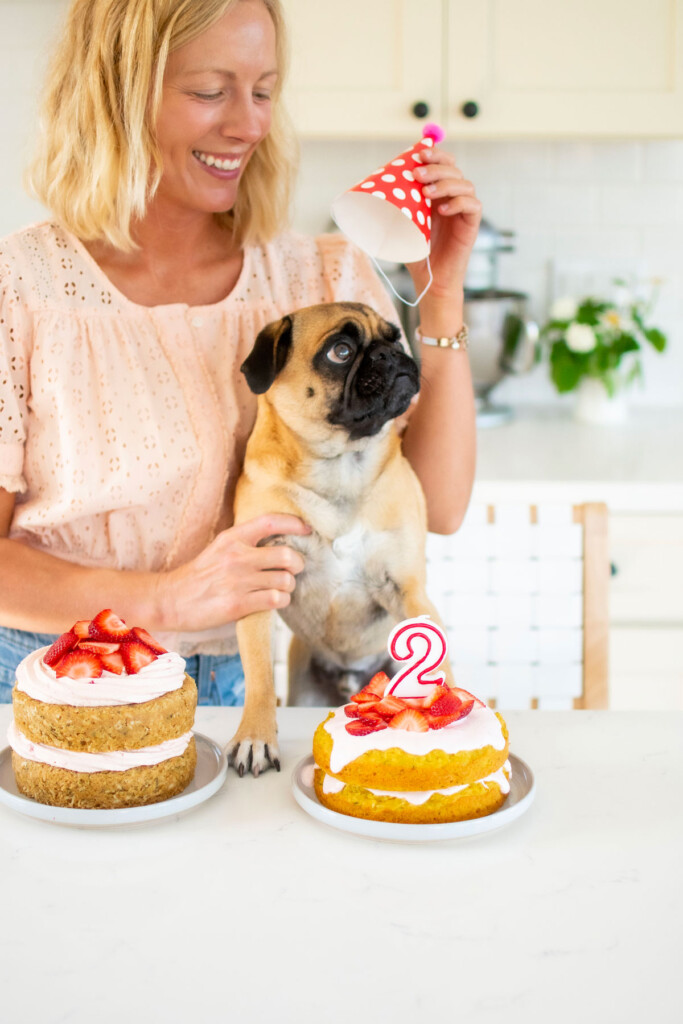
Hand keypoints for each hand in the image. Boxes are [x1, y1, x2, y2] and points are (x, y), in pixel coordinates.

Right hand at [157, 514, 309, 631]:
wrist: (171, 600)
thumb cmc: (199, 575)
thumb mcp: (219, 548)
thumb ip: (245, 543)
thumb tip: (279, 542)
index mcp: (232, 538)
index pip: (270, 522)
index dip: (294, 524)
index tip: (308, 530)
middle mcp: (237, 557)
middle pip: (287, 556)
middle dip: (298, 564)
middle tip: (294, 570)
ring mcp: (238, 581)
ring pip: (286, 581)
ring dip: (289, 586)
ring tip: (280, 588)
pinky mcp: (238, 604)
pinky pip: (276, 600)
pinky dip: (281, 601)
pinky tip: (273, 601)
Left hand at [406, 146, 481, 301]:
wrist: (430, 278)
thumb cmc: (415, 252)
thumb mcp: (401, 224)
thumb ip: (395, 205)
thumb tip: (370, 187)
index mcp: (438, 192)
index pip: (443, 163)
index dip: (434, 154)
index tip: (417, 154)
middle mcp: (453, 197)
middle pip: (454, 169)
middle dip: (436, 167)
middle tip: (417, 175)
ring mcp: (464, 210)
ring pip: (464, 184)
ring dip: (445, 184)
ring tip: (426, 194)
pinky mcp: (472, 224)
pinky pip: (472, 205)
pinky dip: (458, 203)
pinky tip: (442, 210)